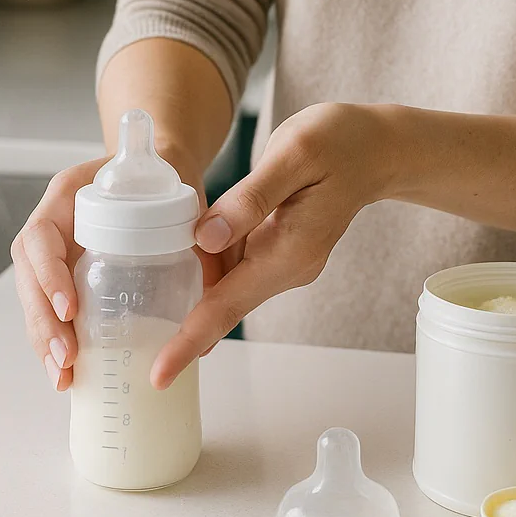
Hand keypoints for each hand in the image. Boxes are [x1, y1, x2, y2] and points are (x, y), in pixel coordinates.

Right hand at [13, 154, 217, 392]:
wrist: (155, 173)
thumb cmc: (164, 184)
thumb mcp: (180, 200)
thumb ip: (196, 239)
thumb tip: (213, 302)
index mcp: (68, 195)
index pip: (42, 236)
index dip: (49, 275)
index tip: (71, 308)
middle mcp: (53, 222)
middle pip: (28, 275)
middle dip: (42, 321)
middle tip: (66, 360)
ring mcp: (53, 249)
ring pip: (32, 296)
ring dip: (43, 338)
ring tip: (62, 377)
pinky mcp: (63, 273)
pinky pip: (47, 306)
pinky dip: (53, 339)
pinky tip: (66, 371)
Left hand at [150, 103, 395, 388]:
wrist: (379, 148)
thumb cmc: (341, 142)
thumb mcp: (293, 153)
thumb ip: (249, 199)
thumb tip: (206, 238)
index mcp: (290, 251)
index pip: (228, 306)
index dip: (189, 340)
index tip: (160, 374)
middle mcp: (288, 268)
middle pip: (223, 305)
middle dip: (181, 330)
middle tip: (135, 348)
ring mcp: (285, 263)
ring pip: (226, 284)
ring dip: (191, 294)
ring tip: (147, 303)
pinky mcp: (280, 250)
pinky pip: (236, 267)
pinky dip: (209, 268)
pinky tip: (182, 257)